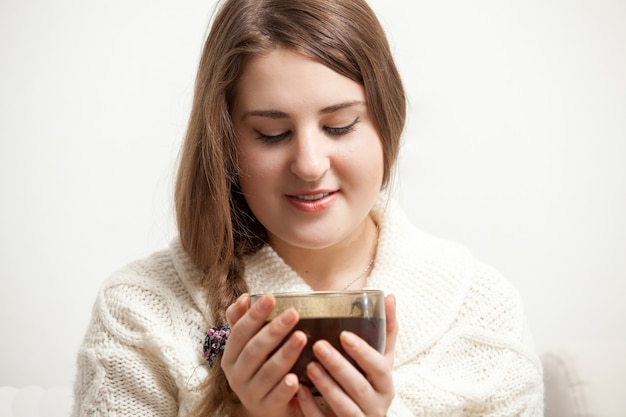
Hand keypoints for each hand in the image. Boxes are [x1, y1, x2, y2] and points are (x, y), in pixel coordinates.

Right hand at [221, 294, 307, 416]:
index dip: (254, 315)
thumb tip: (244, 298)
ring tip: (301, 337)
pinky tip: (295, 378)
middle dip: (274, 330)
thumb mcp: (248, 347)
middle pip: (254, 350)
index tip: (271, 297)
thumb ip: (242, 322)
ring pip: (267, 372)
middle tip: (293, 313)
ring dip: (285, 354)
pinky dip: (285, 388)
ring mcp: (251, 394)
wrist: (266, 408)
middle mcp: (236, 375)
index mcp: (230, 357)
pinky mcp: (267, 408)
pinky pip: (276, 397)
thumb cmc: (259, 369)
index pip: (239, 332)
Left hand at [297, 294, 398, 416]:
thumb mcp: (380, 360)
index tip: (343, 334)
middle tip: (318, 346)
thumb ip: (386, 331)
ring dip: (326, 386)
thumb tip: (390, 296)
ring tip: (309, 366)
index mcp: (386, 385)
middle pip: (359, 387)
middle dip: (339, 366)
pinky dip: (311, 408)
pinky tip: (298, 391)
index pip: (379, 368)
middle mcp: (377, 405)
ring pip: (345, 407)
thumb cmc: (369, 383)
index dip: (363, 352)